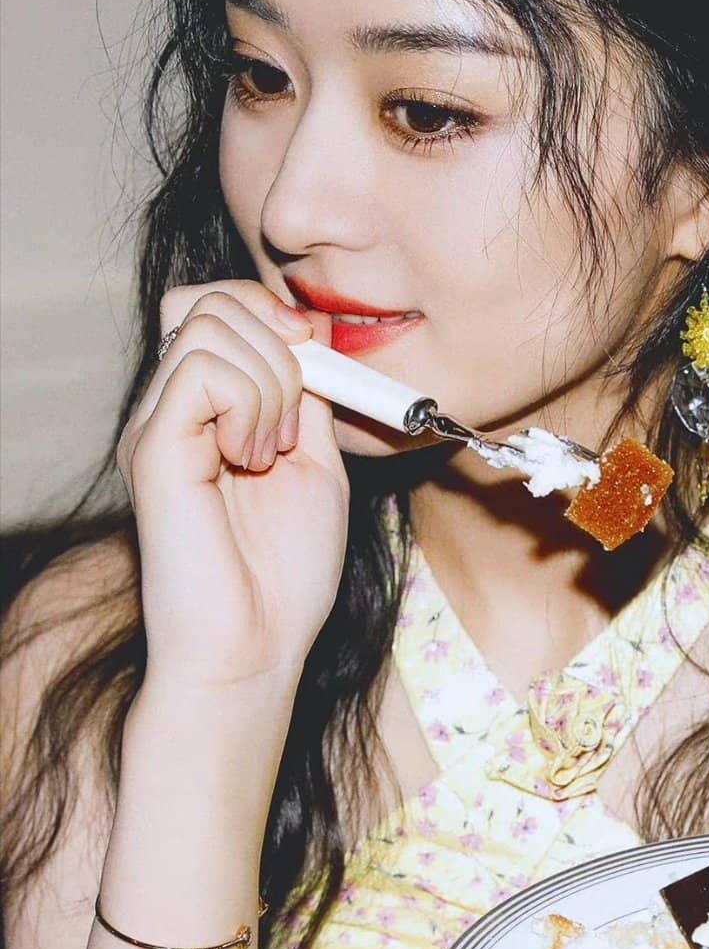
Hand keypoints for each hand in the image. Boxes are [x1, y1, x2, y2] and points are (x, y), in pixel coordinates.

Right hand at [117, 280, 349, 694]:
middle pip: (204, 301)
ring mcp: (154, 428)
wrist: (258, 646)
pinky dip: (248, 402)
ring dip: (269, 380)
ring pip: (207, 327)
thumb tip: (310, 333)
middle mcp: (167, 413)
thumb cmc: (286, 575)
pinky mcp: (151, 450)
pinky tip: (252, 460)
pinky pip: (199, 371)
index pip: (215, 307)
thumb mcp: (316, 464)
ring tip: (274, 452)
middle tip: (296, 422)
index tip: (317, 362)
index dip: (273, 315)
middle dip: (274, 340)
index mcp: (203, 413)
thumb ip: (309, 396)